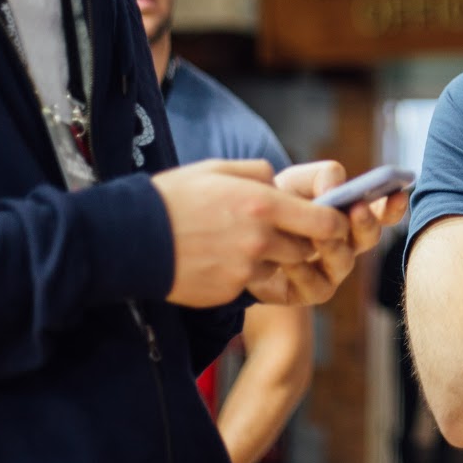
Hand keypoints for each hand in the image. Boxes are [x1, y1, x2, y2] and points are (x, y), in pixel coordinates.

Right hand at [153, 159, 348, 307]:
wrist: (127, 240)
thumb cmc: (172, 198)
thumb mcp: (218, 169)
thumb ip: (258, 174)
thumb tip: (279, 183)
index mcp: (262, 204)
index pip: (325, 222)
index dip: (335, 224)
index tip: (332, 221)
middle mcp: (260, 240)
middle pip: (307, 249)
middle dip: (302, 241)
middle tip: (281, 230)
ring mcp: (245, 270)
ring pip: (281, 268)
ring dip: (273, 258)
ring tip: (242, 243)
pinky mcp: (228, 292)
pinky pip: (251, 283)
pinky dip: (244, 274)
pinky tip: (217, 259)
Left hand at [246, 161, 410, 305]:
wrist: (235, 233)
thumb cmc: (271, 203)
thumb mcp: (295, 181)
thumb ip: (321, 176)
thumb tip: (336, 191)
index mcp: (348, 215)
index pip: (381, 212)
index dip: (393, 206)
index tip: (397, 194)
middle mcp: (345, 244)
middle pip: (369, 238)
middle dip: (366, 223)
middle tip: (356, 208)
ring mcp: (329, 271)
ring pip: (344, 262)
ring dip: (333, 246)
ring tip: (315, 232)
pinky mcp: (307, 293)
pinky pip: (316, 286)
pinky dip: (303, 272)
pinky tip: (286, 259)